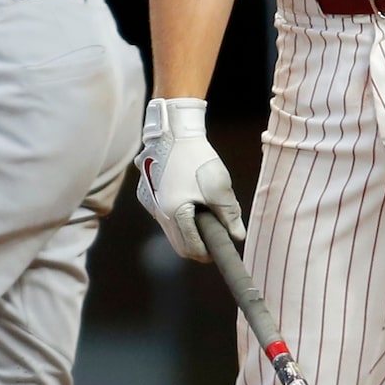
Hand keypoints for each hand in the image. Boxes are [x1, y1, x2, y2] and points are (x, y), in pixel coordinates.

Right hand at [136, 97, 243, 260]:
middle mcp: (158, 212)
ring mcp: (150, 204)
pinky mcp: (147, 195)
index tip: (220, 250)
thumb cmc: (198, 158)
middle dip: (197, 246)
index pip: (191, 248)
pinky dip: (177, 218)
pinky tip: (190, 203)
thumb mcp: (220, 187)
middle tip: (214, 240)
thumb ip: (229, 216)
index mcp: (175, 213)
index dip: (208, 253)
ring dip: (187, 232)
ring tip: (205, 218)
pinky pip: (163, 216)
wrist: (173, 131)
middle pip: (179, 244)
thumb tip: (237, 236)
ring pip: (170, 230)